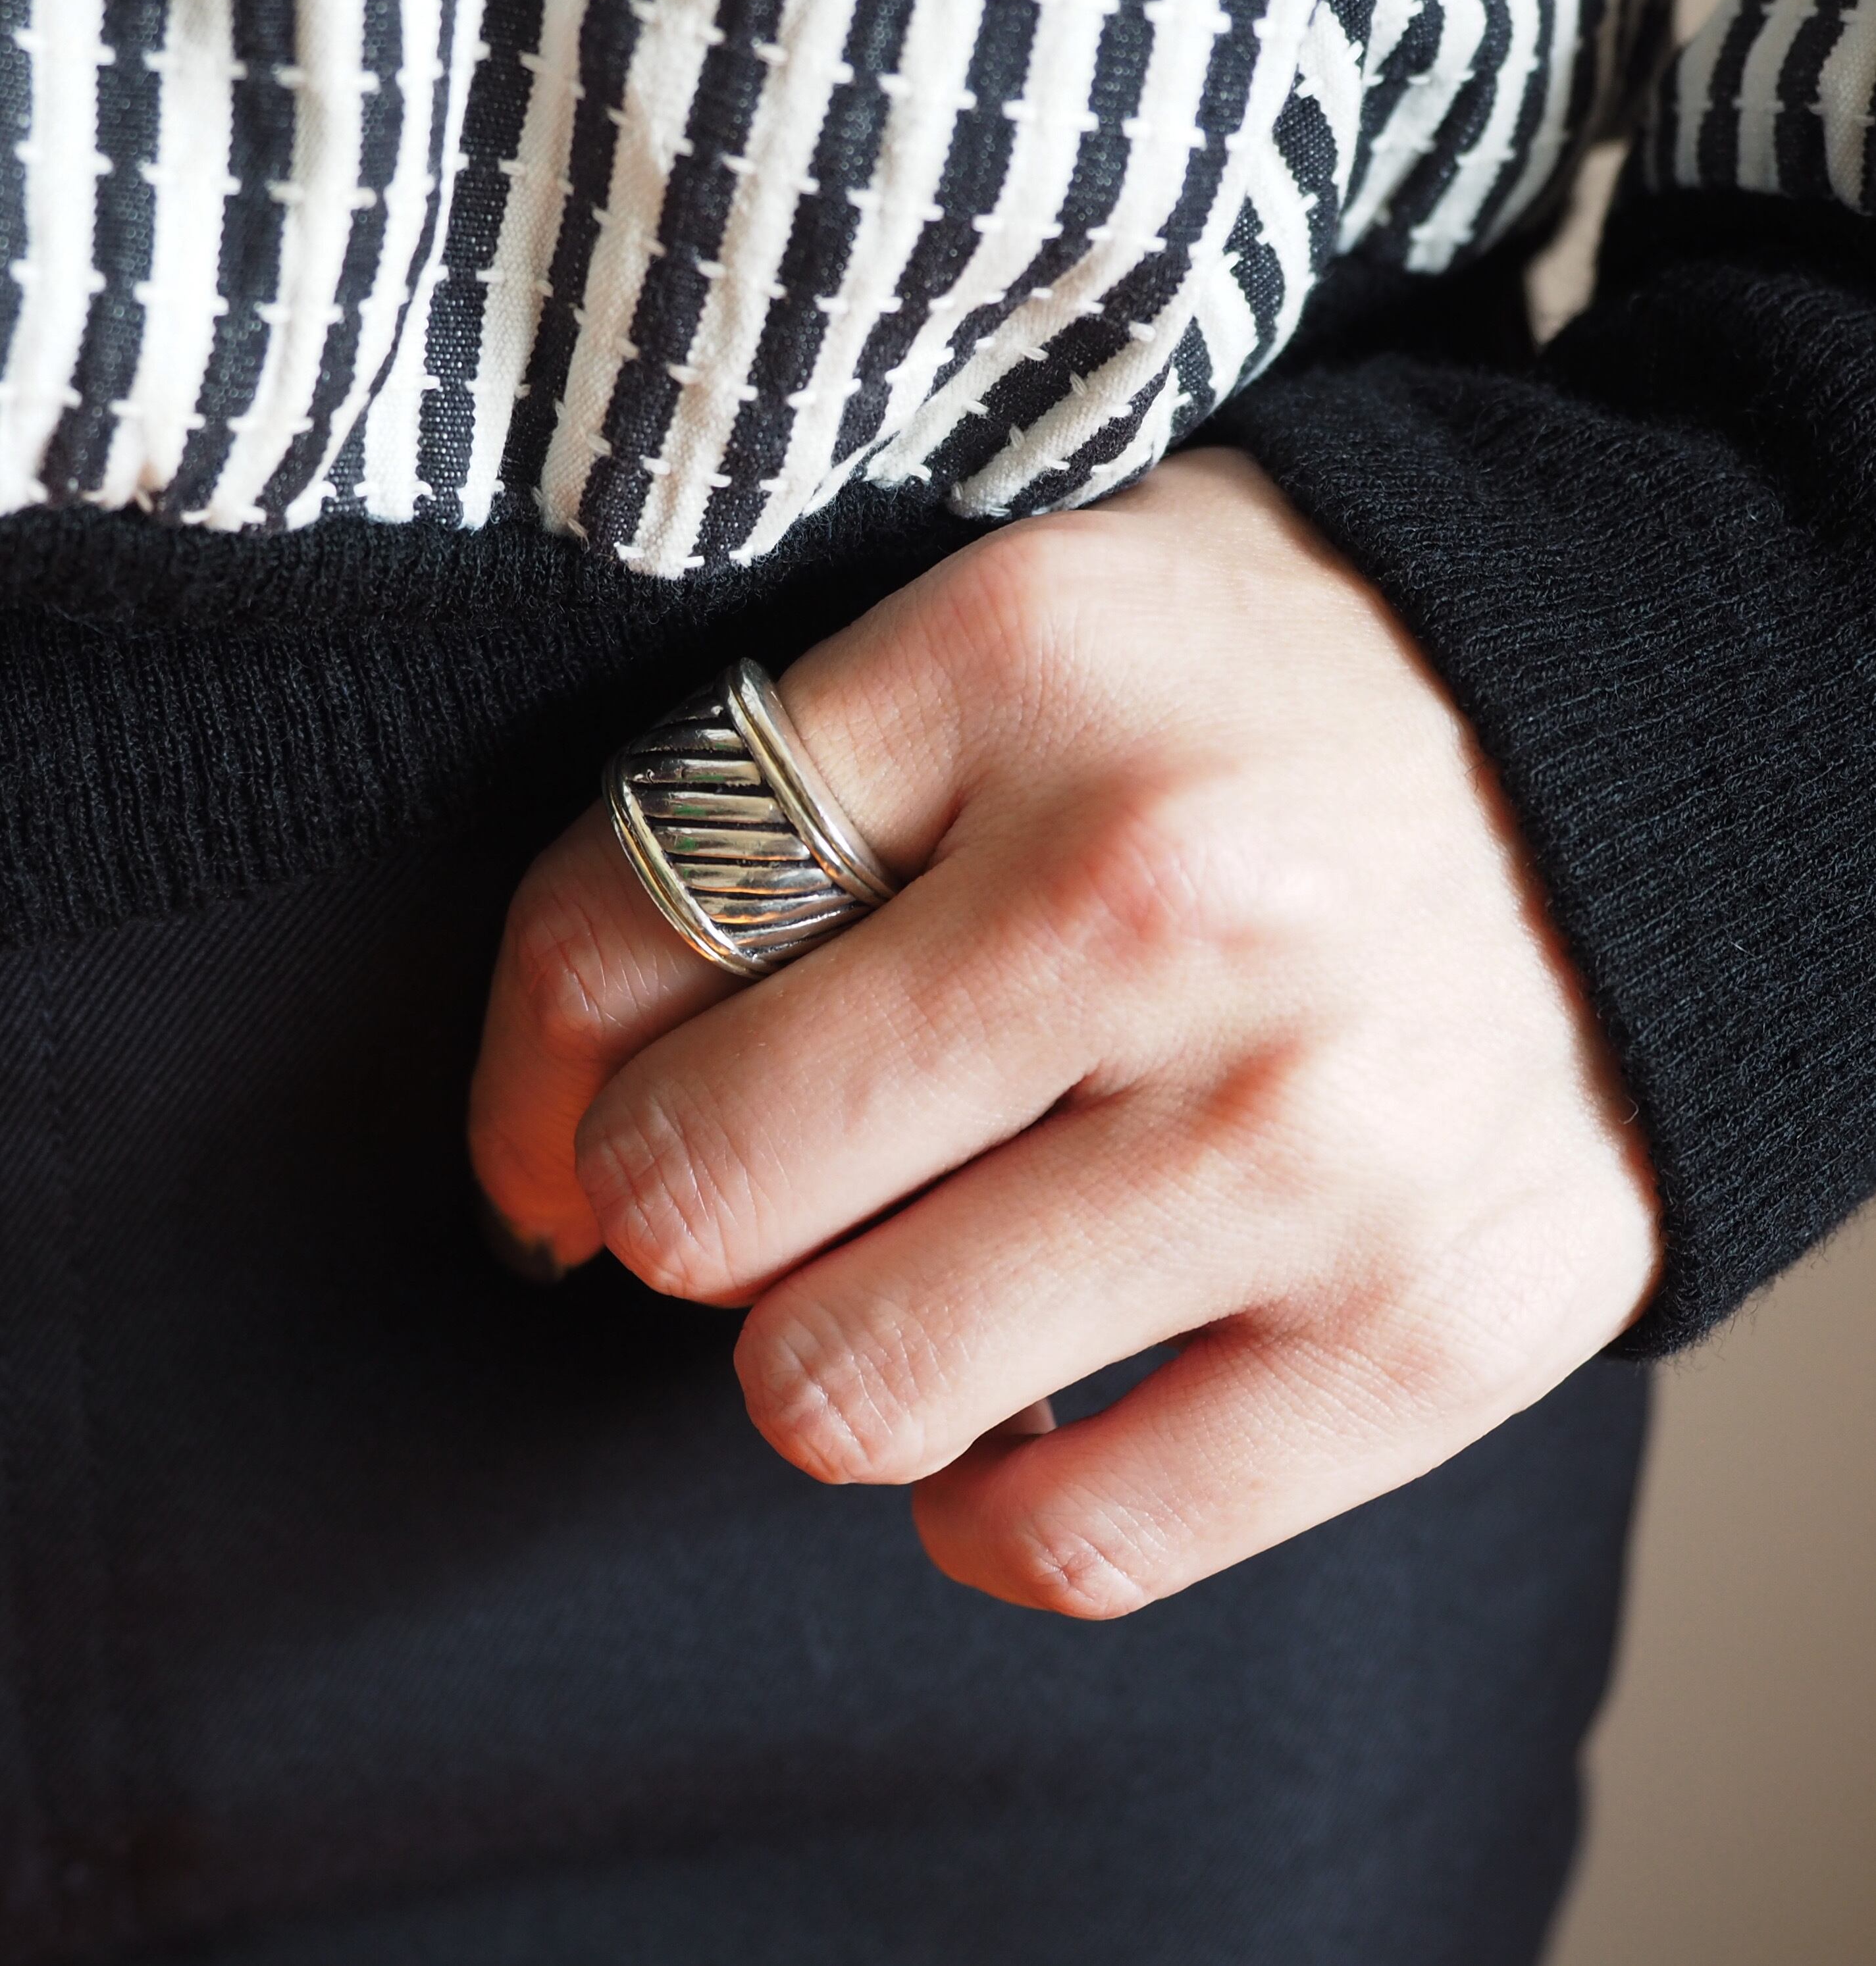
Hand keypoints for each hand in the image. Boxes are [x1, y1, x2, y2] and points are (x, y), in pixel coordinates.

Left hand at [468, 450, 1660, 1615]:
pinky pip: (1074, 1543)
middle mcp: (1157, 894)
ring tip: (910, 1277)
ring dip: (830, 1357)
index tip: (561, 1121)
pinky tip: (1024, 1411)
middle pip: (698, 1183)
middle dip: (676, 1206)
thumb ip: (787, 809)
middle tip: (766, 1180)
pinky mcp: (1431, 1326)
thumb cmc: (1267, 706)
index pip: (616, 915)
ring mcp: (1301, 1130)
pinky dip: (993, 1513)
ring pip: (843, 1387)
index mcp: (1018, 668)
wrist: (1654, 754)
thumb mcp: (1019, 645)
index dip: (533, 1061)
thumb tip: (566, 1107)